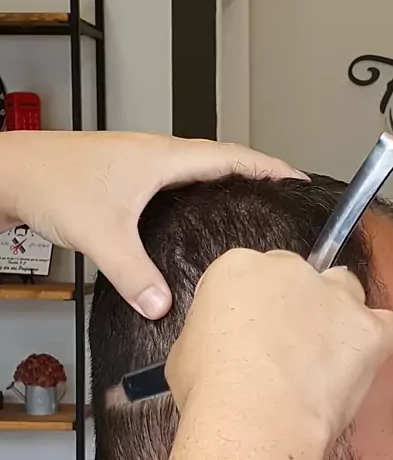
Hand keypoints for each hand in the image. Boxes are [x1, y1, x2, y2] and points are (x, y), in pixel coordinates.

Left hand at [0, 131, 305, 317]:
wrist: (10, 171)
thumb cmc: (51, 183)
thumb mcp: (101, 233)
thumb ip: (134, 274)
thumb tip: (162, 305)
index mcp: (162, 157)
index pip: (230, 156)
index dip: (267, 166)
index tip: (297, 177)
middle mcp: (155, 154)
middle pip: (219, 159)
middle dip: (254, 174)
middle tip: (281, 196)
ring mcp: (140, 163)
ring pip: (195, 169)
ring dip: (225, 182)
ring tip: (248, 206)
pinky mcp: (124, 176)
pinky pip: (174, 181)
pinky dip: (195, 194)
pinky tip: (193, 219)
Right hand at [166, 250, 392, 442]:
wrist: (252, 422)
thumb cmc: (211, 393)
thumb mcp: (185, 353)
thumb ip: (212, 333)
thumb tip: (221, 346)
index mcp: (238, 268)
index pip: (250, 274)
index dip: (253, 307)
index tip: (251, 334)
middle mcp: (289, 271)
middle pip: (299, 276)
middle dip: (296, 307)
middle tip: (286, 350)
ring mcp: (334, 296)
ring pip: (345, 290)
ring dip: (338, 316)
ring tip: (324, 359)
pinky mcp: (369, 329)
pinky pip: (386, 324)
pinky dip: (377, 342)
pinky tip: (358, 366)